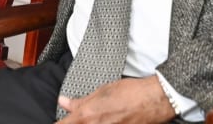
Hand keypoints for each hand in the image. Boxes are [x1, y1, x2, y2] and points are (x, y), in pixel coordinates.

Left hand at [57, 76, 175, 123]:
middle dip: (75, 122)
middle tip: (76, 118)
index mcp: (87, 116)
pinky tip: (107, 119)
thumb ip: (80, 101)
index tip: (58, 122)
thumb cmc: (130, 92)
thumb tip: (63, 102)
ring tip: (98, 117)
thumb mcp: (101, 91)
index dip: (59, 123)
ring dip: (90, 122)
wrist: (155, 101)